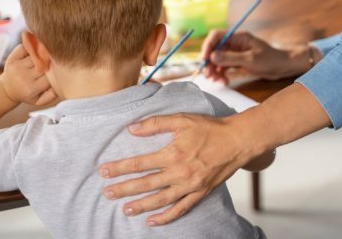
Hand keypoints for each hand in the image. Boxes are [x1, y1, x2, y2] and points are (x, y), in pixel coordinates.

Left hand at [0, 44, 57, 106]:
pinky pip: (26, 48)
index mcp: (31, 89)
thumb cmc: (29, 94)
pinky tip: (36, 52)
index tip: (61, 72)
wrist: (9, 90)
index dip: (58, 73)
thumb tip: (61, 83)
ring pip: (37, 55)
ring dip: (43, 55)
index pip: (51, 76)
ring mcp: (17, 67)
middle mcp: (23, 77)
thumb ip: (53, 94)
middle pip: (45, 64)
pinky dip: (32, 47)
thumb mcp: (40, 100)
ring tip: (47, 58)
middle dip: (51, 62)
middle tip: (56, 62)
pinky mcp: (12, 58)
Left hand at [99, 112, 252, 225]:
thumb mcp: (182, 120)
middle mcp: (179, 173)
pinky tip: (152, 221)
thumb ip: (156, 124)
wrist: (237, 141)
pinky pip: (180, 209)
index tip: (104, 171)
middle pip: (146, 184)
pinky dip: (166, 217)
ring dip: (141, 205)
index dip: (120, 168)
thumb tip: (132, 129)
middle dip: (124, 189)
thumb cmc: (210, 128)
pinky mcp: (200, 192)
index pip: (140, 163)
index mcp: (173, 154)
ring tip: (125, 209)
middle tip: (107, 193)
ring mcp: (190, 186)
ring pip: (160, 200)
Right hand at [201, 30, 292, 82]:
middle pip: (214, 49)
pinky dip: (221, 74)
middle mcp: (233, 44)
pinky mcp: (236, 62)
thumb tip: (212, 56)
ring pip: (217, 60)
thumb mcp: (250, 59)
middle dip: (209, 62)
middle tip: (208, 74)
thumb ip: (231, 58)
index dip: (207, 46)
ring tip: (216, 80)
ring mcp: (234, 53)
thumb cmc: (270, 59)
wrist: (283, 67)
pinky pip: (223, 67)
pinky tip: (223, 82)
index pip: (216, 36)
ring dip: (214, 70)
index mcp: (237, 37)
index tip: (204, 59)